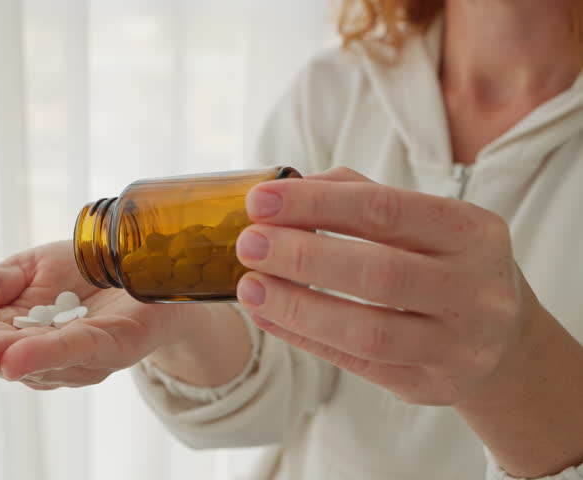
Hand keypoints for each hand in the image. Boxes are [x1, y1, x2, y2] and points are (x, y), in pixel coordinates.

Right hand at [0, 241, 185, 388]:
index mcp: (13, 325)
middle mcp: (38, 348)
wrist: (150, 266)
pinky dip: (45, 356)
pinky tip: (14, 361)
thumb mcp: (30, 268)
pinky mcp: (110, 347)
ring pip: (28, 356)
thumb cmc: (87, 273)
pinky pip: (76, 351)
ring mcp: (74, 353)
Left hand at [235, 167, 549, 405]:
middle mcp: (475, 289)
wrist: (503, 342)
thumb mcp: (425, 222)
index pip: (386, 209)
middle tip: (248, 244)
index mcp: (472, 231)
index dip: (317, 203)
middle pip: (379, 273)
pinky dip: (304, 337)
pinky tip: (268, 318)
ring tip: (249, 288)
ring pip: (366, 329)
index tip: (260, 200)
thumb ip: (360, 196)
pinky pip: (356, 362)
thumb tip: (286, 188)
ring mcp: (457, 345)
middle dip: (302, 256)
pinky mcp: (430, 384)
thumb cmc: (445, 265)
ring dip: (297, 307)